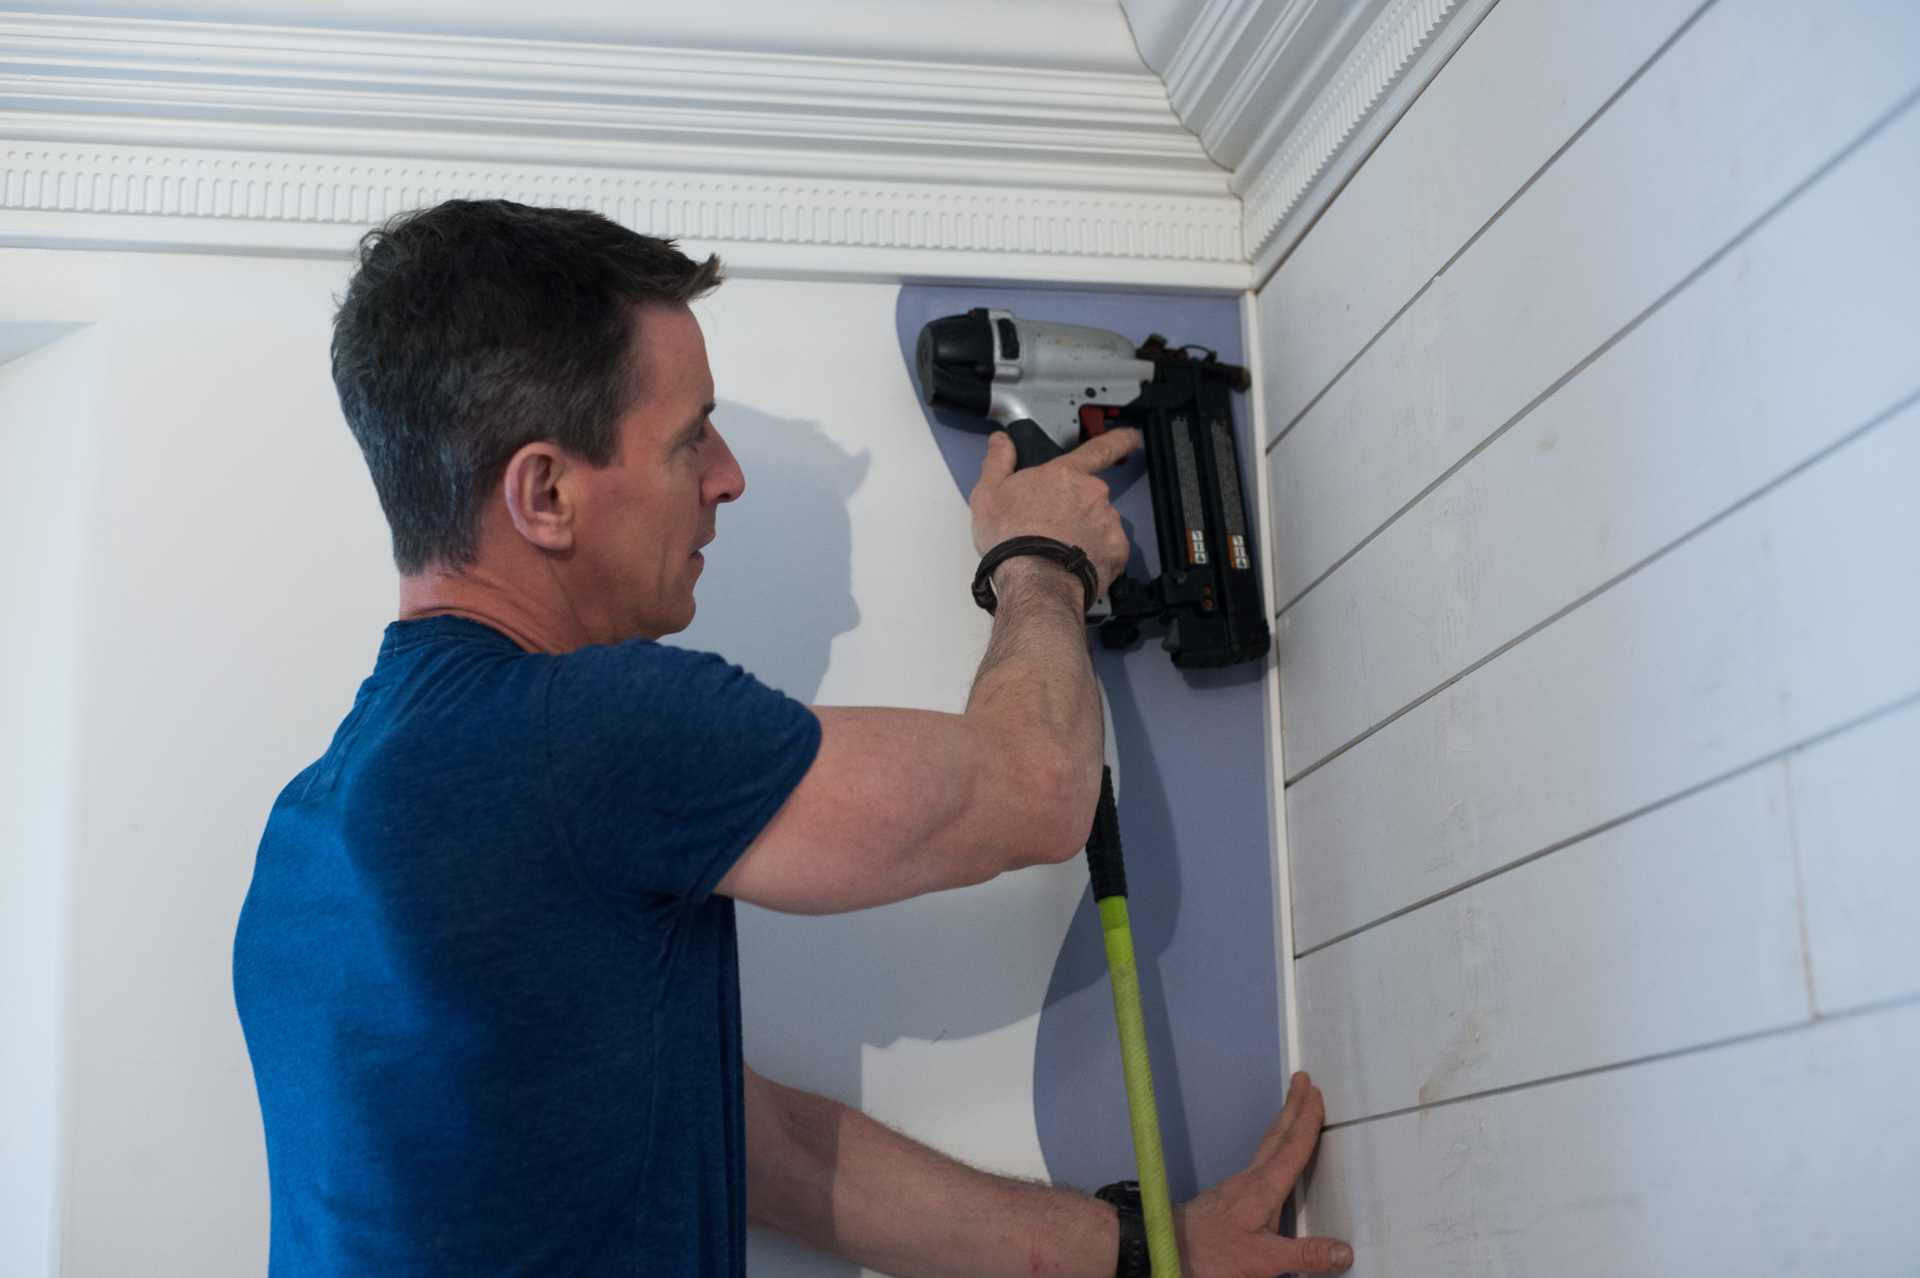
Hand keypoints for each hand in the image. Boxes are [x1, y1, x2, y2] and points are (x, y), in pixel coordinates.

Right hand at [968, 428, 1138, 592]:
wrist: (1034, 582)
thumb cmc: (1012, 541)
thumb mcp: (988, 494)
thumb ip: (998, 461)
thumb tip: (1001, 443)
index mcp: (1064, 475)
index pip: (1097, 448)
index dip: (1117, 440)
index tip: (1130, 437)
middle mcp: (1092, 494)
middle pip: (1089, 497)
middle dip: (1075, 510)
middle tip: (1052, 529)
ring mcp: (1107, 522)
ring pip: (1099, 524)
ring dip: (1084, 533)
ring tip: (1057, 550)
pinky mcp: (1116, 550)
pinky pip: (1108, 549)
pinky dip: (1094, 555)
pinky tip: (1072, 563)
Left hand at [1175, 1072, 1352, 1275]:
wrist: (1167, 1251)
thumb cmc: (1207, 1253)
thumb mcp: (1263, 1260)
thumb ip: (1303, 1255)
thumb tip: (1340, 1250)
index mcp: (1262, 1191)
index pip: (1291, 1149)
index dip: (1307, 1122)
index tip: (1316, 1096)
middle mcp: (1248, 1182)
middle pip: (1277, 1136)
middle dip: (1293, 1107)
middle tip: (1303, 1082)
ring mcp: (1235, 1188)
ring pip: (1266, 1147)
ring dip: (1283, 1125)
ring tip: (1293, 1112)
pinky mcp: (1227, 1198)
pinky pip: (1257, 1163)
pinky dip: (1271, 1149)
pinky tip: (1270, 1160)